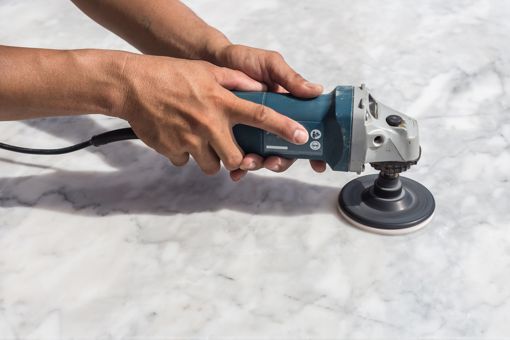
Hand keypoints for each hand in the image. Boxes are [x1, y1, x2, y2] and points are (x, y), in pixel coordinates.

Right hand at [115, 54, 310, 175]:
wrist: (130, 85)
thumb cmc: (169, 74)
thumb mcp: (206, 71)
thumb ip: (235, 81)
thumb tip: (258, 88)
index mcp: (221, 102)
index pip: (260, 116)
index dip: (283, 128)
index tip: (300, 138)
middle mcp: (209, 124)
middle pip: (237, 159)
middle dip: (237, 159)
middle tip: (230, 149)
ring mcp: (190, 140)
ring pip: (211, 166)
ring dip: (210, 158)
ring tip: (200, 140)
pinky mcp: (172, 150)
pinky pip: (186, 162)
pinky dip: (186, 154)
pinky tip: (179, 136)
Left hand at [215, 44, 327, 179]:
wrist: (210, 59)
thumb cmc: (244, 59)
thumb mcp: (269, 65)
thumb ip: (289, 78)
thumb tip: (316, 90)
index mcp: (286, 108)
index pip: (304, 132)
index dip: (315, 151)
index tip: (319, 164)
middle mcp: (272, 123)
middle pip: (285, 151)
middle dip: (281, 162)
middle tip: (272, 162)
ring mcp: (253, 131)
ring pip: (263, 157)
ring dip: (258, 165)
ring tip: (247, 163)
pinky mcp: (233, 136)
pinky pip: (239, 157)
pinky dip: (238, 168)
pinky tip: (234, 172)